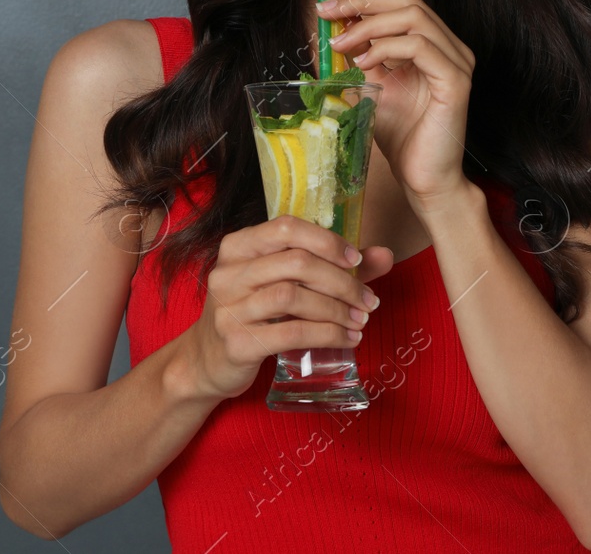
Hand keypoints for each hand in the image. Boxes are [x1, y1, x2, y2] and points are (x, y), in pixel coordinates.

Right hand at [186, 215, 393, 400]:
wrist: (206, 362)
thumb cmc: (252, 315)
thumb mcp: (282, 284)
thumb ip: (332, 267)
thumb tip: (384, 255)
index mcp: (238, 247)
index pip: (286, 227)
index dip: (326, 240)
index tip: (356, 259)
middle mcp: (228, 273)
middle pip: (296, 262)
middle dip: (341, 280)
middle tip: (367, 300)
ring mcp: (229, 308)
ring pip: (294, 296)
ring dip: (336, 309)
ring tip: (360, 321)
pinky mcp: (237, 343)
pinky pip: (290, 333)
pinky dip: (327, 335)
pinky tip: (346, 340)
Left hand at [320, 0, 476, 214]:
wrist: (425, 179)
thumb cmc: (401, 136)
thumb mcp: (370, 87)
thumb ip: (358, 56)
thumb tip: (330, 28)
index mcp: (433, 42)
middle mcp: (450, 45)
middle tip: (327, 9)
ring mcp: (457, 61)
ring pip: (413, 16)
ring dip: (368, 24)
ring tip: (339, 44)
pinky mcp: (455, 81)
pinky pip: (420, 46)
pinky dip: (386, 48)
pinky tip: (362, 63)